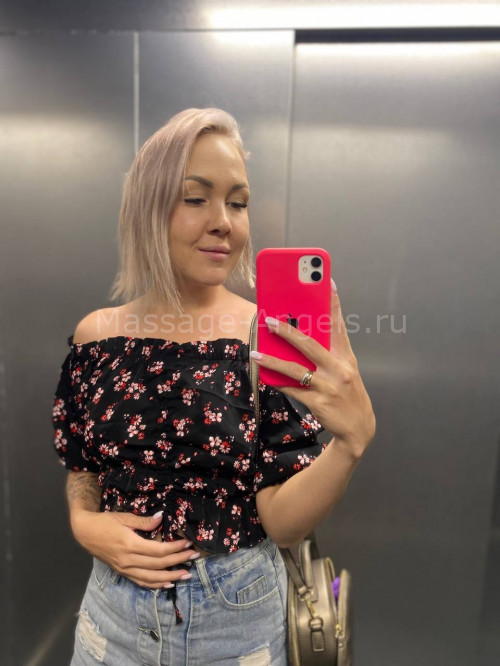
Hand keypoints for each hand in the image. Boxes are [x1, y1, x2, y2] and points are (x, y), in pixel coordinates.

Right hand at [70, 509, 196, 588]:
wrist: (85, 533)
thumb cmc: (105, 522)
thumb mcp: (124, 517)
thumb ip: (144, 521)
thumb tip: (162, 518)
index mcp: (130, 545)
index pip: (159, 550)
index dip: (175, 548)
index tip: (188, 544)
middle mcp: (128, 560)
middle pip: (159, 564)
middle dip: (178, 561)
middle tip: (194, 557)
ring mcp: (125, 569)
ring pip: (152, 578)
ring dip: (171, 577)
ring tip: (186, 574)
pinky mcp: (122, 572)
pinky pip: (141, 582)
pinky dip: (155, 585)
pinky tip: (167, 584)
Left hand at [251, 280, 375, 457]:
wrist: (359, 429)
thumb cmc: (348, 395)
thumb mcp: (345, 371)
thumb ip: (328, 354)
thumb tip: (300, 338)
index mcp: (346, 358)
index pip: (339, 326)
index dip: (334, 304)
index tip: (329, 283)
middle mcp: (339, 369)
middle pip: (310, 344)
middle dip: (288, 331)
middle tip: (270, 320)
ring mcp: (328, 386)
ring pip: (295, 369)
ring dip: (273, 360)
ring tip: (256, 353)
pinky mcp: (318, 402)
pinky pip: (292, 389)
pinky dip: (278, 382)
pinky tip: (265, 376)